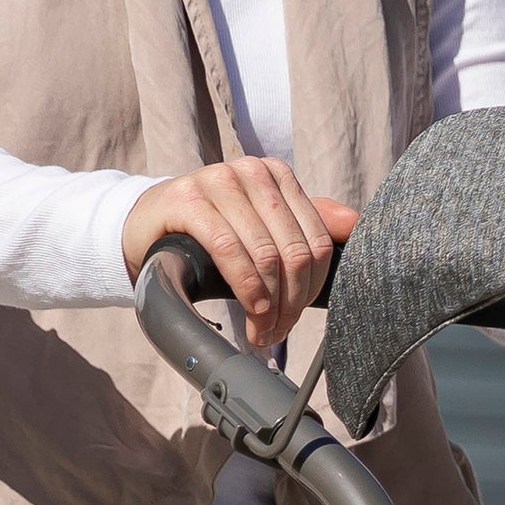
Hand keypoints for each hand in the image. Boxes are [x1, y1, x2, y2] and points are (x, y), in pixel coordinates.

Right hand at [123, 160, 358, 357]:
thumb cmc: (211, 231)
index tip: (294, 319)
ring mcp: (220, 180)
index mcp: (278, 176)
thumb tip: (357, 225)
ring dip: (267, 306)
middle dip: (290, 305)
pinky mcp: (188, 198)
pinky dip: (245, 288)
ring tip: (259, 330)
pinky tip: (248, 310)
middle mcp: (253, 172)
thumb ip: (308, 223)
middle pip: (296, 253)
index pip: (319, 242)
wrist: (147, 224)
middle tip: (274, 333)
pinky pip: (231, 250)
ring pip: (267, 256)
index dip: (312, 292)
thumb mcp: (262, 225)